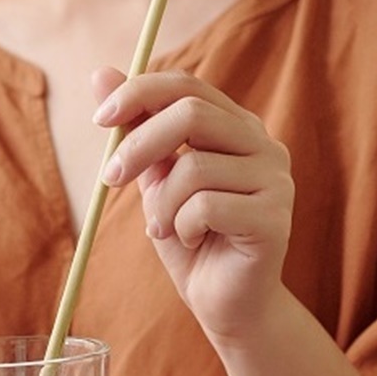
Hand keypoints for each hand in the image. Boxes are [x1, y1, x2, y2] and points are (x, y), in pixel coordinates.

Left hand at [92, 68, 295, 343]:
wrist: (225, 303)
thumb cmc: (190, 237)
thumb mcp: (155, 178)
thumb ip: (136, 128)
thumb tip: (100, 72)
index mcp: (237, 127)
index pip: (188, 86)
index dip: (140, 93)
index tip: (100, 119)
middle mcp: (264, 144)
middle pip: (192, 114)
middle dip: (139, 145)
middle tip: (111, 180)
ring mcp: (276, 180)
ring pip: (193, 168)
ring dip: (161, 204)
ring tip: (164, 228)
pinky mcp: (274, 218)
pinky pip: (207, 207)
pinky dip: (182, 227)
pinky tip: (193, 241)